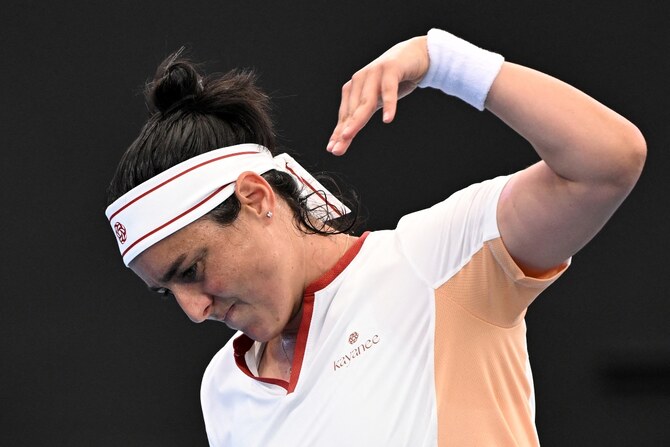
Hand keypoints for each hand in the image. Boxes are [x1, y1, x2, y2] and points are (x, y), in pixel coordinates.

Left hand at [326, 36, 428, 155]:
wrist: (415, 54)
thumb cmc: (393, 80)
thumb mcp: (376, 100)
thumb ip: (363, 114)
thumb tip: (346, 135)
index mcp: (354, 87)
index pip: (345, 114)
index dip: (338, 132)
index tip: (332, 149)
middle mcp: (360, 79)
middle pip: (352, 110)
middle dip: (344, 130)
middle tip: (337, 148)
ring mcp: (375, 73)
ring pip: (366, 101)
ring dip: (357, 119)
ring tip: (349, 135)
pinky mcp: (391, 69)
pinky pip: (388, 90)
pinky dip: (389, 104)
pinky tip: (388, 119)